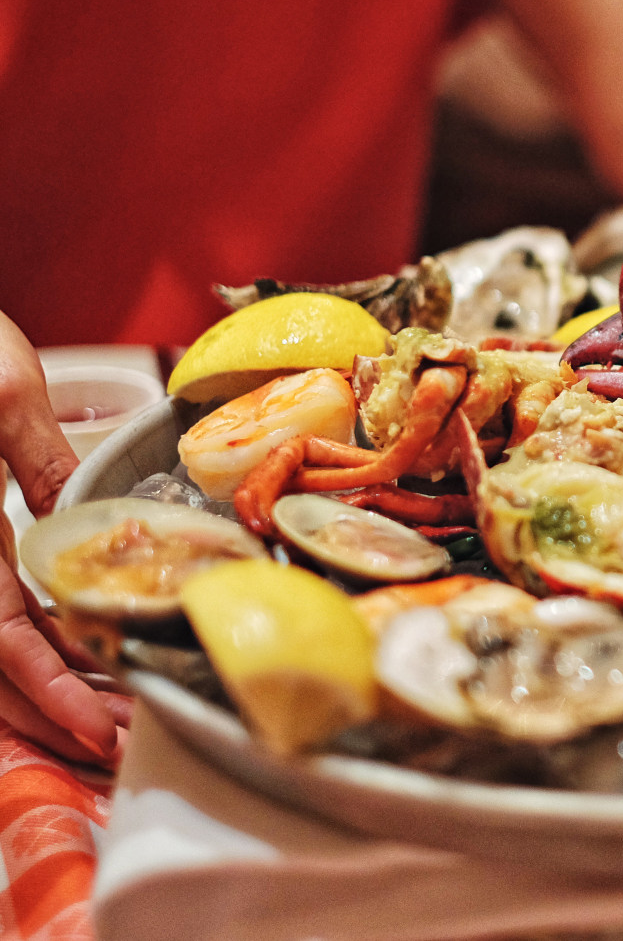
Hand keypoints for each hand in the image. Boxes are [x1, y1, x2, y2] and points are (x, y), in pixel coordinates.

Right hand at [0, 311, 128, 764]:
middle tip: (109, 736)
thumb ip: (42, 465)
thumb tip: (83, 526)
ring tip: (89, 711)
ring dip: (19, 692)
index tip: (101, 725)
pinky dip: (3, 646)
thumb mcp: (3, 389)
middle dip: (41, 711)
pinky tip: (47, 655)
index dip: (51, 688)